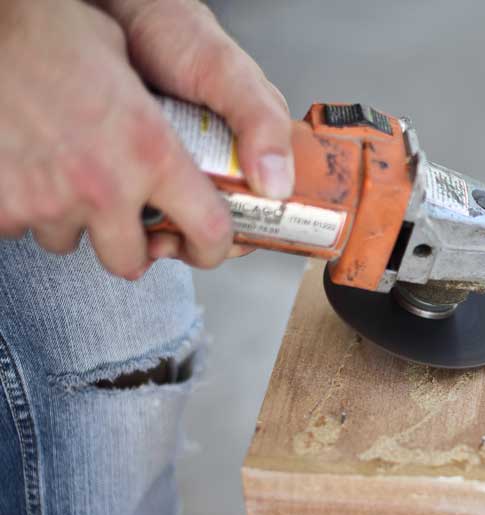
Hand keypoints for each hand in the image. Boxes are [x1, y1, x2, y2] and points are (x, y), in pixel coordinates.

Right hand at [0, 0, 233, 277]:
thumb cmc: (50, 29)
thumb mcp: (126, 59)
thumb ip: (157, 110)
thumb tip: (189, 132)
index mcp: (152, 151)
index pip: (208, 230)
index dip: (211, 248)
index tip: (205, 247)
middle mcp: (106, 186)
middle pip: (130, 261)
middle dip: (129, 247)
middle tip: (124, 223)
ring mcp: (50, 200)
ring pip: (68, 242)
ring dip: (72, 221)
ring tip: (66, 179)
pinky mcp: (4, 203)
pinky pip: (19, 226)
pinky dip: (23, 207)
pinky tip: (26, 170)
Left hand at [97, 0, 294, 260]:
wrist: (111, 9)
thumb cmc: (175, 31)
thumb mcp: (227, 74)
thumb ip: (261, 123)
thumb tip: (278, 187)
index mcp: (254, 144)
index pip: (270, 205)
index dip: (257, 232)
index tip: (234, 243)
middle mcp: (219, 159)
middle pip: (224, 221)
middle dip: (204, 241)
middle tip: (179, 242)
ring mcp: (177, 165)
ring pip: (181, 220)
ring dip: (167, 236)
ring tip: (149, 234)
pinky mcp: (138, 165)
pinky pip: (142, 205)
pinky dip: (135, 218)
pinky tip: (125, 216)